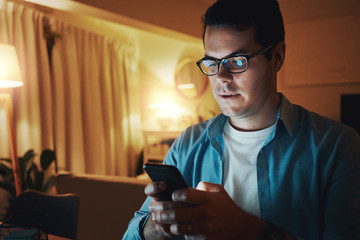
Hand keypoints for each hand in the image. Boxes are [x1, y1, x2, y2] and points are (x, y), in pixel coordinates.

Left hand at [150, 181, 265, 239]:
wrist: (242, 228)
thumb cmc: (227, 207)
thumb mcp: (219, 191)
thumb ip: (204, 186)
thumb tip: (190, 187)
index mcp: (208, 199)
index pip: (185, 194)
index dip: (176, 195)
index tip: (172, 196)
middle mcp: (206, 213)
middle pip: (179, 212)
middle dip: (165, 212)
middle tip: (156, 212)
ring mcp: (206, 228)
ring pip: (181, 228)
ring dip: (170, 225)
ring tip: (163, 222)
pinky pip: (189, 238)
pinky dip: (182, 235)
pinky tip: (176, 231)